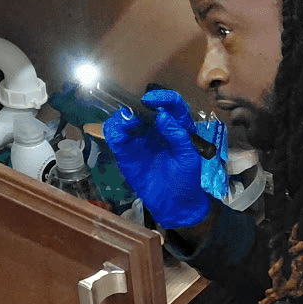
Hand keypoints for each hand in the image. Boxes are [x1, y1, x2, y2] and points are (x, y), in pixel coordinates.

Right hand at [102, 88, 209, 227]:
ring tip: (129, 122)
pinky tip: (120, 132)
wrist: (175, 205)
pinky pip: (115, 136)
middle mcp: (156, 129)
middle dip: (139, 105)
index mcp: (177, 128)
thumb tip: (163, 116)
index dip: (163, 98)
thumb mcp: (189, 159)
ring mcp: (140, 139)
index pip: (172, 105)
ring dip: (125, 116)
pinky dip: (113, 129)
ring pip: (127, 118)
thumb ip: (179, 137)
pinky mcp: (126, 152)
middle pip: (145, 108)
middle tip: (137, 109)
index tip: (153, 100)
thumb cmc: (187, 180)